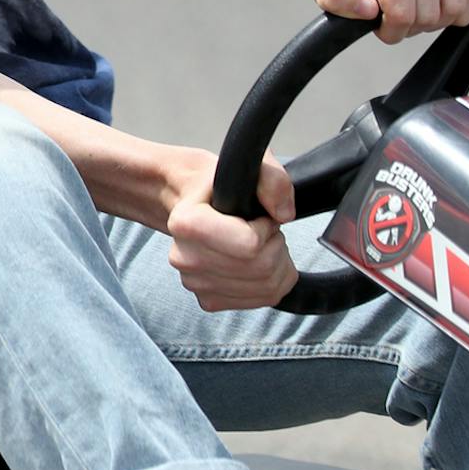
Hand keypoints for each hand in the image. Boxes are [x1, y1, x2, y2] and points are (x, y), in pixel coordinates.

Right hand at [165, 150, 297, 311]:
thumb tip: (284, 214)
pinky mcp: (207, 300)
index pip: (250, 245)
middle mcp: (185, 258)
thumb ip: (273, 181)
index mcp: (187, 223)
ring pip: (267, 288)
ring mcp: (194, 282)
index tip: (257, 217)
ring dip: (277, 265)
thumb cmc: (218, 186)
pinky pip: (261, 301)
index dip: (266, 229)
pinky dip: (271, 282)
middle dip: (276, 247)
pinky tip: (256, 263)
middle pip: (262, 269)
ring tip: (259, 245)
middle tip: (262, 231)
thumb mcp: (250, 168)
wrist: (188, 203)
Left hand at [310, 0, 468, 44]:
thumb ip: (338, 1)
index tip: (379, 24)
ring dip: (435, 19)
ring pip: (456, 8)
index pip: (402, 13)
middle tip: (395, 14)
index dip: (390, 30)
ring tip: (413, 6)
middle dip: (411, 25)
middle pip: (431, 13)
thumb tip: (369, 9)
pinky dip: (458, 7)